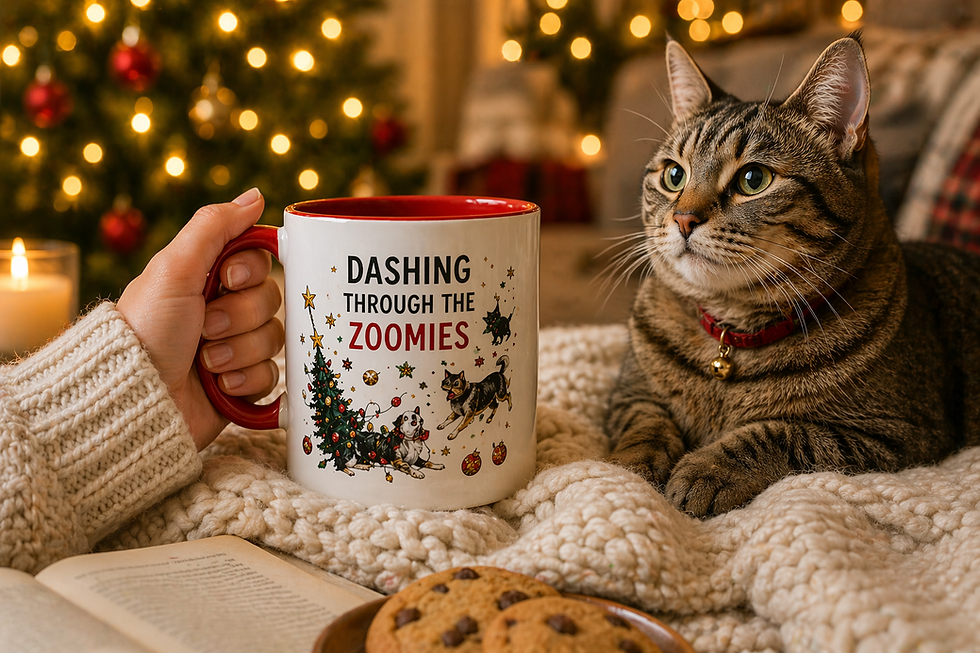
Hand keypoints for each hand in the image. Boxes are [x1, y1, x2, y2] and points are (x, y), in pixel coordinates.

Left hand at [117, 188, 283, 450]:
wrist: (134, 399)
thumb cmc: (146, 330)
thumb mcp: (174, 268)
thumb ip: (215, 226)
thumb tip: (256, 196)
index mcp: (207, 279)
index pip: (260, 260)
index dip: (251, 270)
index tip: (227, 279)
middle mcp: (224, 311)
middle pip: (271, 300)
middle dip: (239, 316)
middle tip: (205, 328)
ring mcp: (235, 349)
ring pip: (275, 339)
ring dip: (239, 351)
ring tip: (206, 362)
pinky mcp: (243, 386)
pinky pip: (272, 376)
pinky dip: (246, 380)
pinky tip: (218, 385)